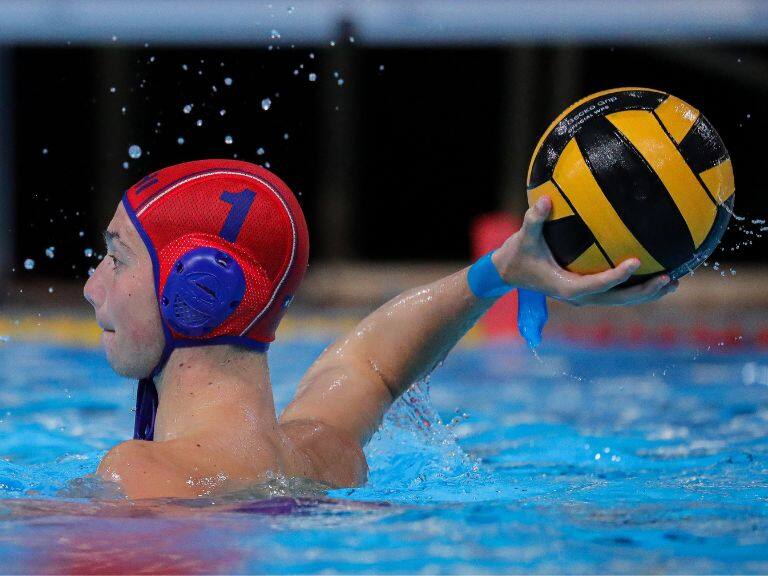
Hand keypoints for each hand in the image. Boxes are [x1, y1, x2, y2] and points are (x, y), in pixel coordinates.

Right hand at [491, 196, 678, 305]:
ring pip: (620, 300)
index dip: (617, 276)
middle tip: (668, 279)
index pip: (597, 284)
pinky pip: (615, 292)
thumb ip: (534, 219)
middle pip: (617, 299)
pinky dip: (635, 286)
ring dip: (646, 293)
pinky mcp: (586, 290)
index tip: (636, 262)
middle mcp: (578, 296)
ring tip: (673, 282)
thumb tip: (545, 200)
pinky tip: (654, 274)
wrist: (508, 272)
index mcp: (566, 287)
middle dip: (644, 292)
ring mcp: (584, 295)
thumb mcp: (522, 237)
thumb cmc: (517, 254)